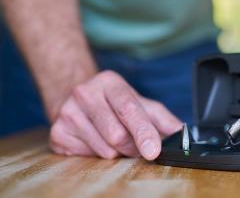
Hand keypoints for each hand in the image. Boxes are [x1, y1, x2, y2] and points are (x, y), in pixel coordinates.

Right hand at [49, 70, 181, 159]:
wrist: (73, 98)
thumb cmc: (112, 103)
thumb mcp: (139, 102)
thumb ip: (162, 118)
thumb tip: (183, 133)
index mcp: (109, 81)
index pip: (129, 109)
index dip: (144, 132)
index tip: (154, 150)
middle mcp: (85, 93)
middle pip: (117, 134)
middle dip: (132, 147)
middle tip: (135, 145)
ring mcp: (68, 112)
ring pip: (104, 149)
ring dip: (116, 152)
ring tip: (112, 139)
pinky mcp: (56, 133)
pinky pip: (87, 157)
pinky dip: (97, 155)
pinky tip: (94, 141)